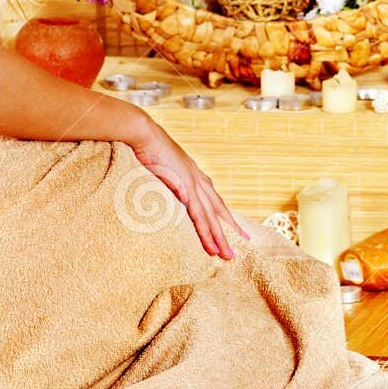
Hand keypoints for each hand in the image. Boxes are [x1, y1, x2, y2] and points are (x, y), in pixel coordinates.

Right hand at [128, 123, 245, 259]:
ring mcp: (193, 183)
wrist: (143, 134)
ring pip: (211, 216)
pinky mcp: (185, 187)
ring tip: (227, 254)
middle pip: (218, 208)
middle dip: (231, 227)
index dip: (223, 212)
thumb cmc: (147, 147)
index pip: (213, 197)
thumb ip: (166, 178)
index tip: (234, 224)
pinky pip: (198, 215)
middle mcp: (198, 178)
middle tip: (244, 241)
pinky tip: (210, 244)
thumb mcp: (160, 165)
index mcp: (193, 173)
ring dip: (220, 237)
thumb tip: (165, 186)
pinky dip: (205, 231)